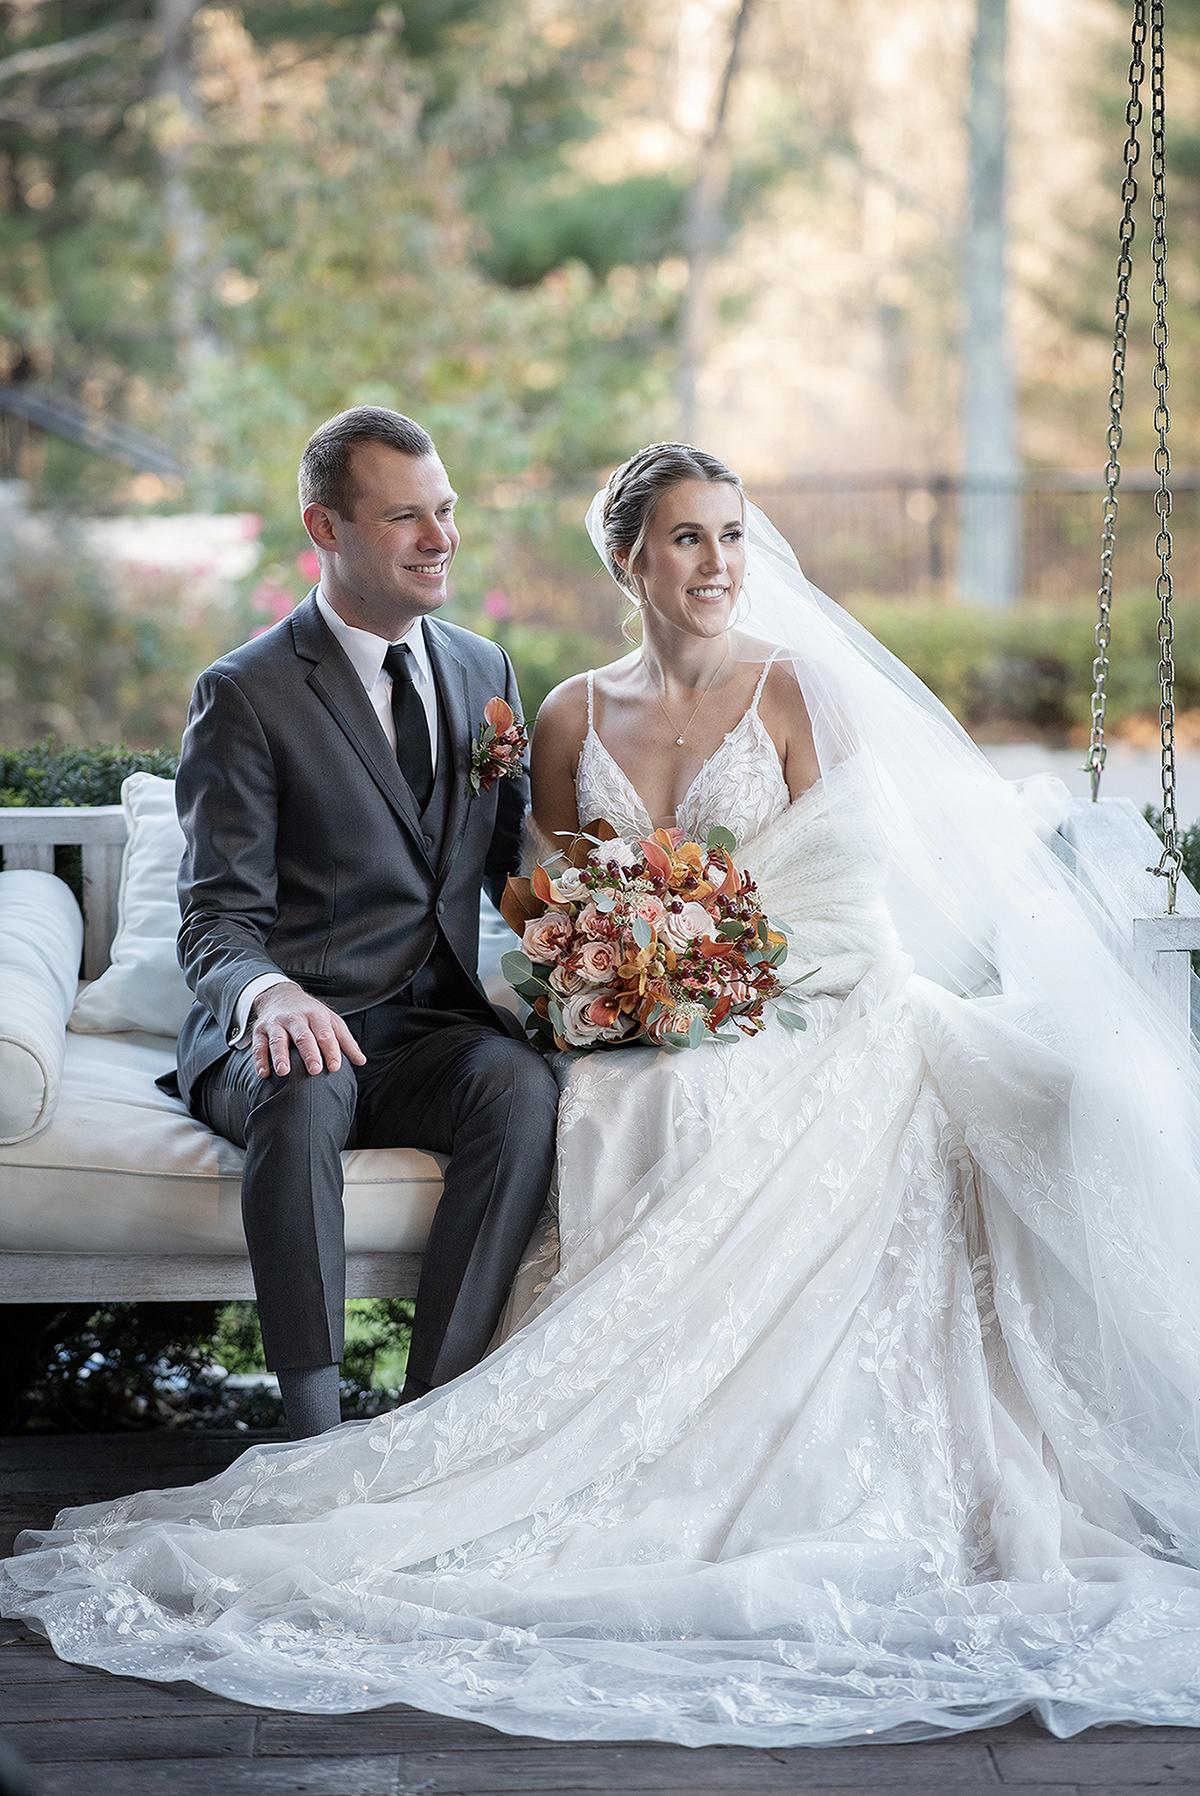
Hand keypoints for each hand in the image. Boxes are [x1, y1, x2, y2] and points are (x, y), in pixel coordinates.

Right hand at [250, 980, 366, 1079]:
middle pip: (303, 1036)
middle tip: (315, 1069)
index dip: (331, 1050)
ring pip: (278, 1040)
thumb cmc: (309, 1013)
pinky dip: (260, 1059)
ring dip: (280, 1056)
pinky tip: (263, 1072)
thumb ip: (345, 1041)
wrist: (280, 995)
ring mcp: (276, 1024)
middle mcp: (295, 1018)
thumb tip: (361, 1061)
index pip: (325, 1034)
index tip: (335, 1067)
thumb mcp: (330, 1021)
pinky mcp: (260, 1030)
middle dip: (309, 1053)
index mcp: (316, 1016)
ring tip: (284, 1071)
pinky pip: (259, 1045)